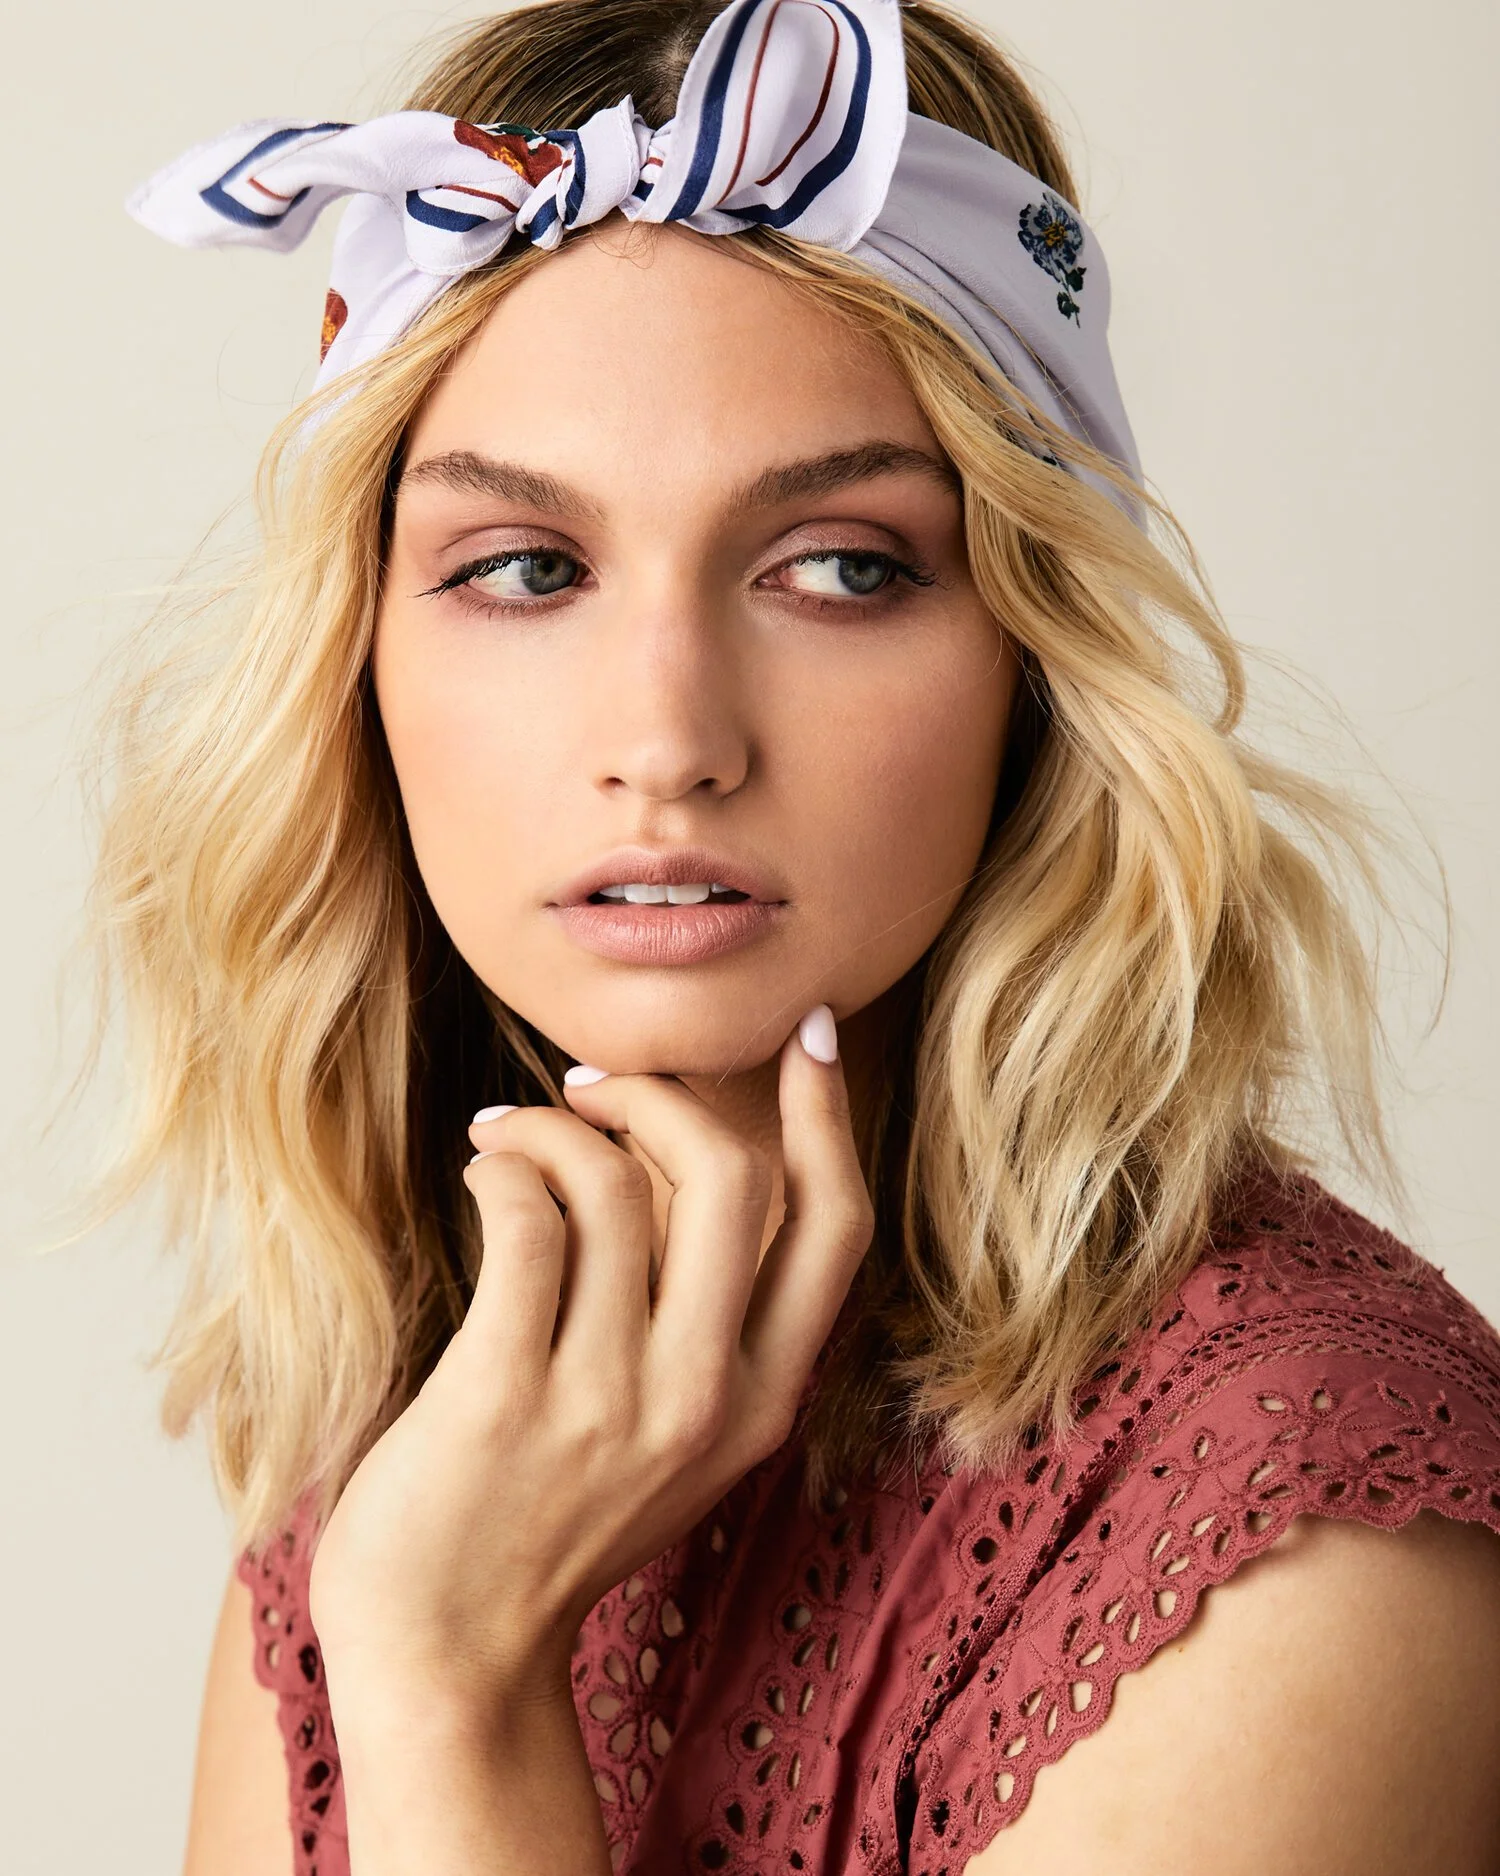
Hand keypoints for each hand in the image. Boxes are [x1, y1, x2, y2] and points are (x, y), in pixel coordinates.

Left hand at [305, 1004, 873, 1718]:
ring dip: (554, 1127)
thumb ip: (707, 1322)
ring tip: (504, 1135)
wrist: (448, 1654)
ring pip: (617, 1184)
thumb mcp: (675, 1438)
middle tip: (593, 1084)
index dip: (830, 1117)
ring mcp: (609, 1401)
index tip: (808, 1034)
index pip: (835, 1230)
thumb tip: (694, 1153)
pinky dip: (504, 1167)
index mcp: (763, 1404)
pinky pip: (528, 1220)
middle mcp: (704, 1399)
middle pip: (734, 1179)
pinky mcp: (508, 1395)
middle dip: (661, 1097)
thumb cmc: (548, 1522)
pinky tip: (482, 1173)